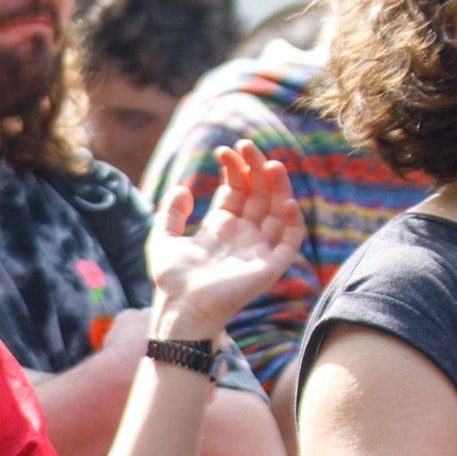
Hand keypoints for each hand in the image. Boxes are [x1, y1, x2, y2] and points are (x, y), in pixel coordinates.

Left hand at [146, 142, 305, 332]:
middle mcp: (244, 234)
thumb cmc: (171, 281)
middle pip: (259, 194)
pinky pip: (289, 241)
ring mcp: (258, 249)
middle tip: (247, 145)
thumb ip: (171, 213)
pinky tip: (285, 202)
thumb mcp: (163, 239)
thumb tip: (182, 188)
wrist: (180, 310)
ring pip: (278, 211)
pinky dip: (292, 222)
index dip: (235, 168)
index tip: (224, 151)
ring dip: (278, 187)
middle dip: (256, 168)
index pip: (238, 189)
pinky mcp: (270, 266)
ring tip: (271, 164)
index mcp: (222, 226)